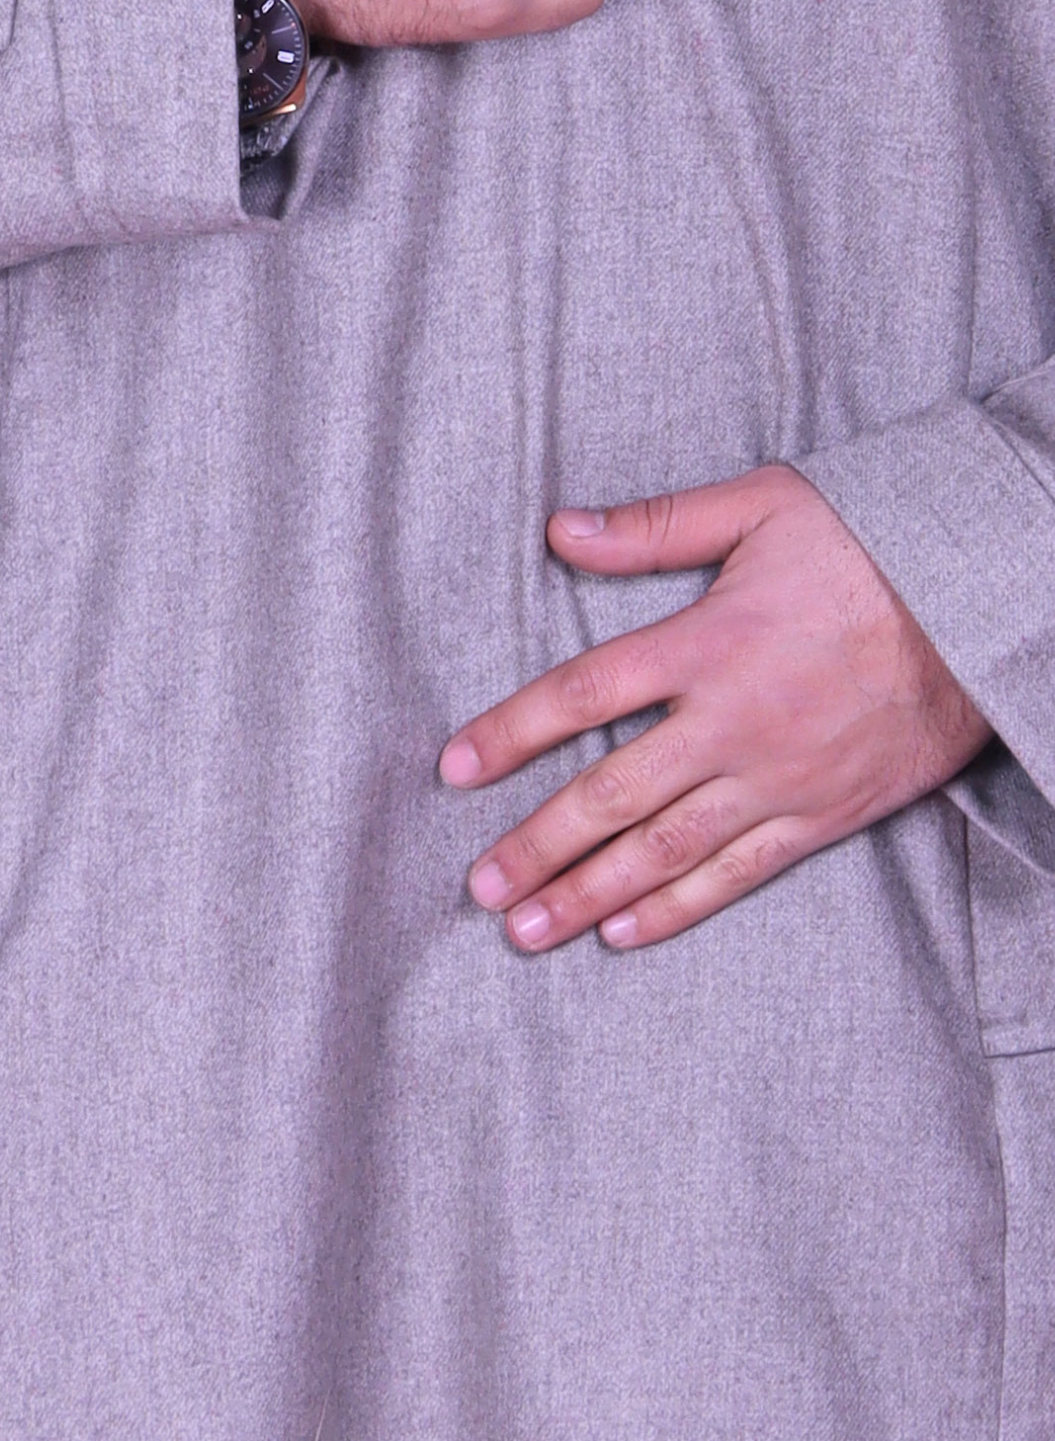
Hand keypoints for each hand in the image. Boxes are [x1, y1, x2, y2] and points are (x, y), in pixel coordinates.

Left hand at [439, 466, 991, 950]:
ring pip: (663, 851)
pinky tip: (622, 934)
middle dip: (537, 847)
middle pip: (611, 795)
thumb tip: (560, 529)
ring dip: (588, 894)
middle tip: (478, 888)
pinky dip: (677, 909)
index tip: (455, 769)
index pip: (583, 695)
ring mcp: (777, 777)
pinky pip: (737, 874)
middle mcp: (731, 722)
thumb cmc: (869, 544)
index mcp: (706, 642)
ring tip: (525, 930)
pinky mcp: (822, 814)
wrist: (985, 604)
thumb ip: (655, 526)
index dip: (511, 734)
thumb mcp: (760, 506)